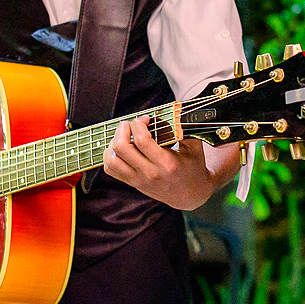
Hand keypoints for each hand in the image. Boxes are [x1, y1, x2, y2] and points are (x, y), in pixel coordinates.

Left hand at [103, 115, 217, 209]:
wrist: (190, 194)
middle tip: (131, 124)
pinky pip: (111, 169)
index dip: (139, 124)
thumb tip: (177, 109)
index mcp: (166, 163)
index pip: (142, 140)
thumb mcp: (194, 147)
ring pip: (112, 159)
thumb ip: (186, 128)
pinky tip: (121, 147)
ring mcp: (139, 180)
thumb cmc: (193, 167)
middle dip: (122, 129)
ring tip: (124, 135)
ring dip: (113, 143)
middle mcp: (150, 173)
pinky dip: (110, 155)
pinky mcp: (132, 183)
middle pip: (121, 148)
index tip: (146, 119)